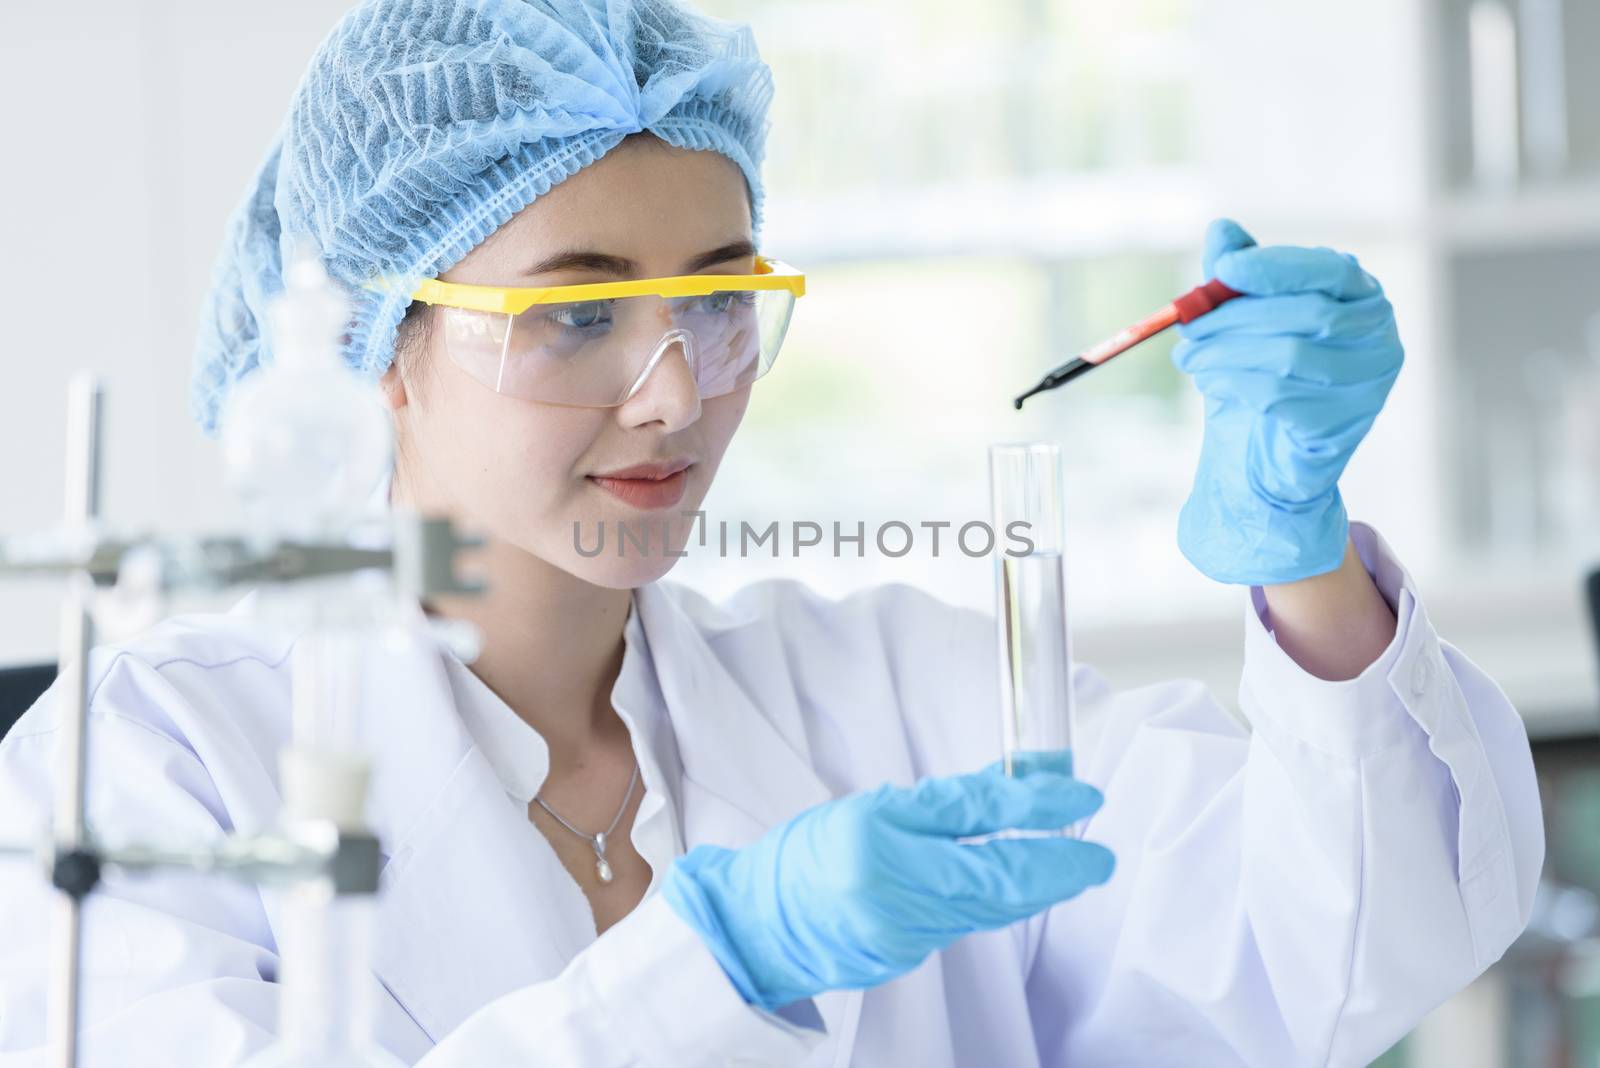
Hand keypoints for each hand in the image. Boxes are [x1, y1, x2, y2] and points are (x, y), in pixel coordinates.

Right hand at [660, 754, 1112, 1010]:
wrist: (754, 926)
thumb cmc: (801, 860)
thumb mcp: (867, 811)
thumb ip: (940, 805)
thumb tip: (1007, 790)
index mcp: (880, 843)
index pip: (975, 819)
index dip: (1034, 805)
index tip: (1079, 793)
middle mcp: (897, 894)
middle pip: (998, 879)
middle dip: (1058, 866)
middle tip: (1099, 856)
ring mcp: (905, 934)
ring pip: (989, 906)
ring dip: (1036, 884)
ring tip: (1071, 865)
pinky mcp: (909, 956)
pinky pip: (967, 923)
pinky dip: (999, 903)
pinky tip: (1018, 888)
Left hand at [1172, 219, 1403, 584]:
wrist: (1269, 452)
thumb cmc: (1264, 372)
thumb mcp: (1246, 318)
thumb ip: (1238, 274)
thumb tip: (1220, 229)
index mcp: (1362, 297)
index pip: (1330, 270)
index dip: (1277, 267)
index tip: (1225, 268)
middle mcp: (1379, 337)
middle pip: (1305, 314)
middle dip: (1233, 317)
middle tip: (1185, 328)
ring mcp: (1368, 385)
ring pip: (1287, 356)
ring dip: (1224, 354)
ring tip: (1190, 359)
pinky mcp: (1342, 425)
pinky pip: (1279, 396)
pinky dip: (1234, 385)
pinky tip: (1212, 383)